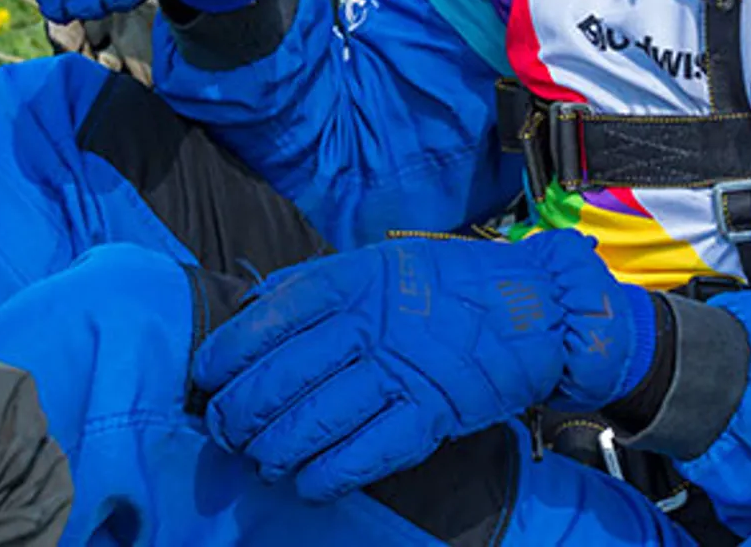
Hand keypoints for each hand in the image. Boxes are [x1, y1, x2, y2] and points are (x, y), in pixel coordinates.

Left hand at [191, 231, 652, 499]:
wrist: (541, 305)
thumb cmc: (452, 287)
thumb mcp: (382, 265)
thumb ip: (318, 286)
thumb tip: (249, 309)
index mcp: (351, 282)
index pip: (265, 323)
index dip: (224, 358)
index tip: (209, 379)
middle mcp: (369, 325)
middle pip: (278, 381)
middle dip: (240, 417)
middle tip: (229, 434)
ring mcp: (400, 372)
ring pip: (311, 424)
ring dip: (275, 452)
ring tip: (265, 461)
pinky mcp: (430, 414)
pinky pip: (361, 456)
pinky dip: (324, 477)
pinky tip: (308, 484)